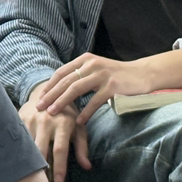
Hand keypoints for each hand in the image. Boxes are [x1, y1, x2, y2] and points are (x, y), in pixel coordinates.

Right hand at [19, 82, 89, 181]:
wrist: (49, 91)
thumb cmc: (67, 114)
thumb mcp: (78, 128)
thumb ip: (82, 148)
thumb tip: (87, 167)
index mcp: (64, 123)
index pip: (60, 149)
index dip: (59, 167)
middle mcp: (46, 120)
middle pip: (41, 149)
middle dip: (40, 167)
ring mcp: (32, 119)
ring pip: (27, 144)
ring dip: (28, 160)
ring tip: (28, 175)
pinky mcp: (20, 118)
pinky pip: (17, 137)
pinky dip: (18, 150)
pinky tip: (18, 160)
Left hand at [36, 54, 153, 124]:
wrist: (142, 74)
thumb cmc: (116, 75)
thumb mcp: (95, 70)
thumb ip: (79, 75)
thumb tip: (57, 90)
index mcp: (84, 59)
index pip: (61, 72)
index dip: (49, 86)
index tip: (39, 98)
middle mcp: (91, 64)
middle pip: (65, 81)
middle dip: (50, 95)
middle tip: (39, 107)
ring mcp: (102, 74)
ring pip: (76, 89)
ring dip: (62, 102)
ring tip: (52, 113)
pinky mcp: (113, 86)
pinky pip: (94, 101)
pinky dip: (85, 112)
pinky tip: (78, 122)